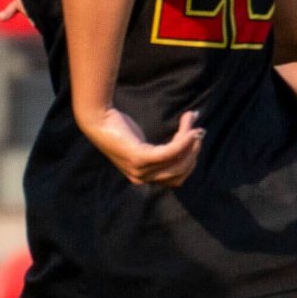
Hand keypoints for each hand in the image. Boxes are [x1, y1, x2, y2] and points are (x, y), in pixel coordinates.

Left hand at [81, 107, 203, 188]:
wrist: (97, 119)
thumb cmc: (119, 127)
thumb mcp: (143, 143)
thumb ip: (162, 149)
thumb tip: (191, 137)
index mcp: (143, 177)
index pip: (177, 177)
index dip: (190, 159)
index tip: (196, 139)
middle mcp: (142, 178)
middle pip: (180, 172)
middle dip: (193, 151)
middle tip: (198, 131)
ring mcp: (140, 170)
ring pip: (177, 162)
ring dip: (190, 142)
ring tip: (193, 125)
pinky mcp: (140, 158)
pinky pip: (170, 152)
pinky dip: (183, 141)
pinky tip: (188, 128)